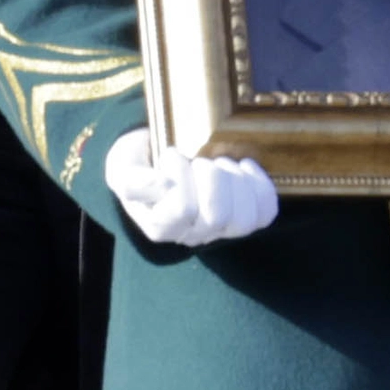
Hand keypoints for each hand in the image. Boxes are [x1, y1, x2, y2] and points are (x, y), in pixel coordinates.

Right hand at [103, 126, 279, 248]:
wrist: (157, 165)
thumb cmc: (140, 166)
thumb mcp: (123, 170)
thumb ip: (133, 181)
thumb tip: (162, 185)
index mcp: (161, 226)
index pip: (182, 210)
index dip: (182, 176)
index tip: (170, 154)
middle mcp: (192, 234)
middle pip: (218, 217)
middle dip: (213, 178)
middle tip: (198, 161)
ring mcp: (221, 230)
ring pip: (245, 219)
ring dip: (236, 181)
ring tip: (220, 163)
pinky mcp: (245, 218)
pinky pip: (265, 213)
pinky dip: (260, 185)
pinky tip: (245, 166)